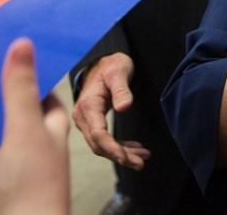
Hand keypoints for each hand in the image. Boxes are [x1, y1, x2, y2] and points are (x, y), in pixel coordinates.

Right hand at [0, 38, 69, 214]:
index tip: (15, 70)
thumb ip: (19, 89)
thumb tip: (23, 43)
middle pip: (16, 135)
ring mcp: (14, 190)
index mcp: (49, 140)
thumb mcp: (23, 130)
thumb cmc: (31, 188)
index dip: (35, 87)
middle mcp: (36, 164)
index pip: (49, 106)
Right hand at [72, 52, 150, 168]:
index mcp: (88, 106)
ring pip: (102, 146)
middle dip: (120, 156)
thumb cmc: (111, 65)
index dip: (112, 149)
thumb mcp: (118, 72)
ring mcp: (86, 121)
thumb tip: (125, 107)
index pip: (99, 134)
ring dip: (122, 154)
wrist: (101, 62)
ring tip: (144, 157)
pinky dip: (119, 147)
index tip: (126, 158)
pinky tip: (135, 148)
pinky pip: (104, 140)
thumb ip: (121, 89)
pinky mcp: (92, 123)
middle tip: (141, 163)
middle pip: (99, 145)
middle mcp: (83, 117)